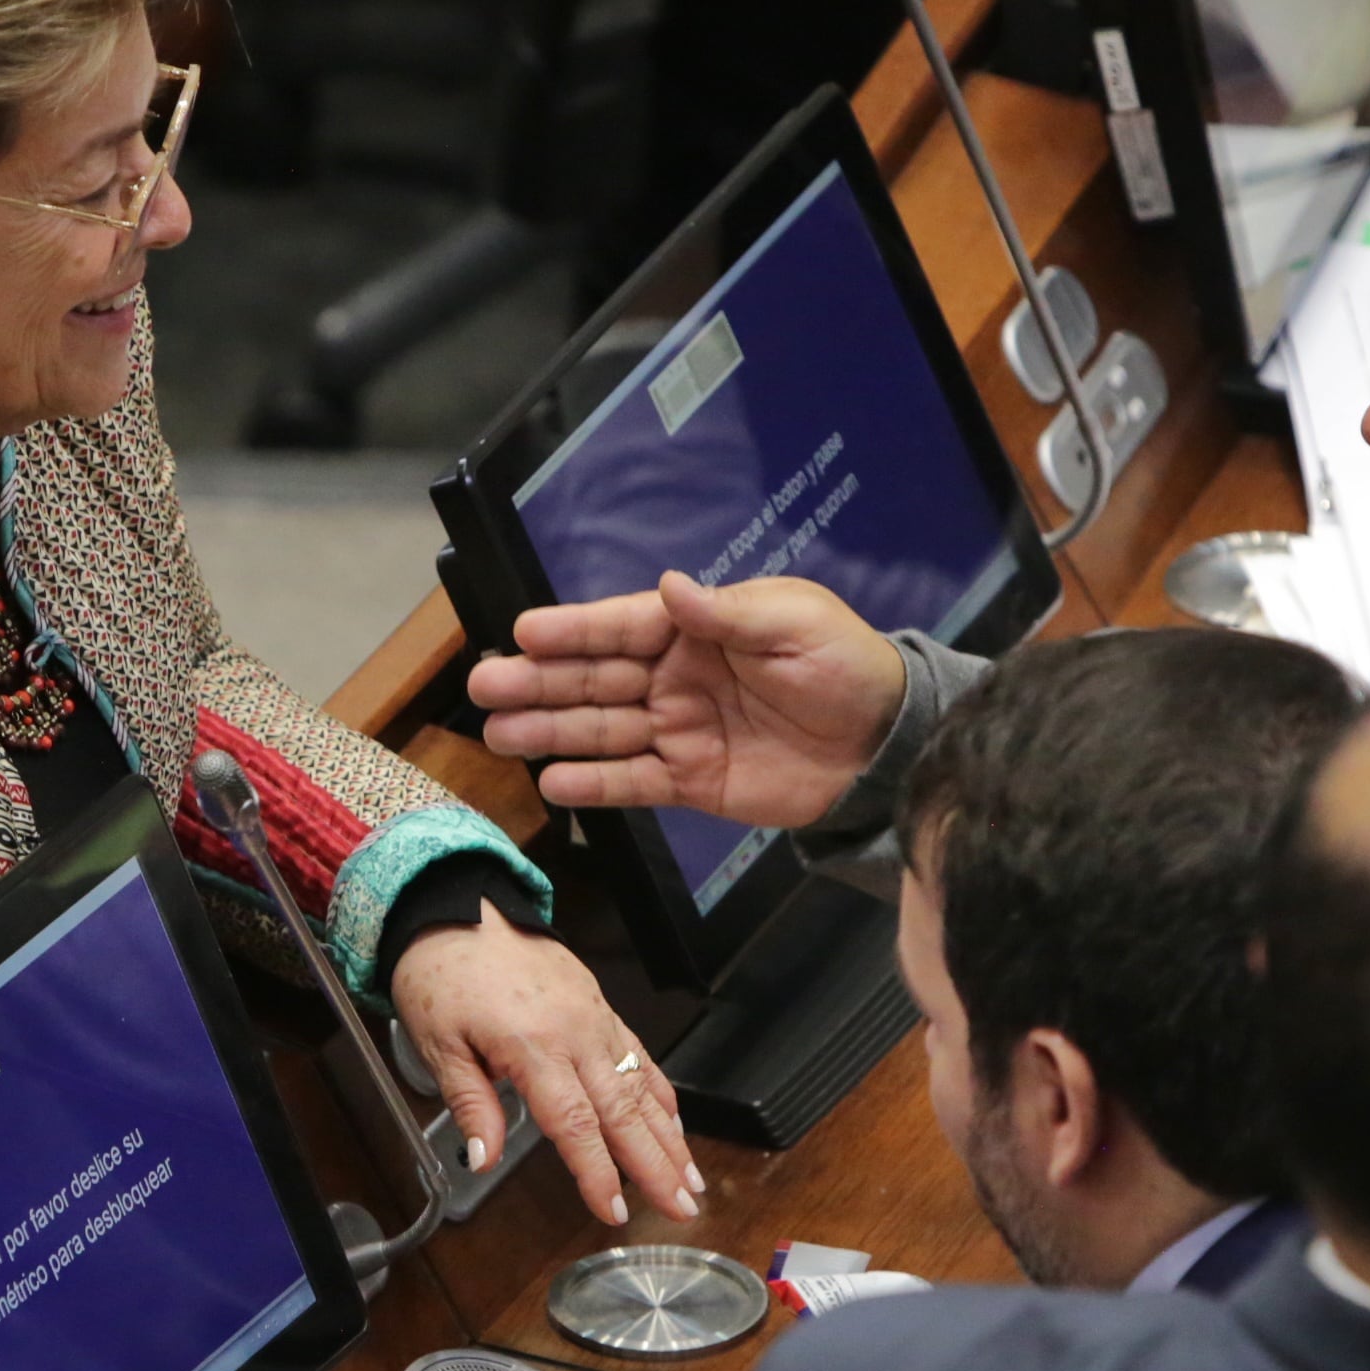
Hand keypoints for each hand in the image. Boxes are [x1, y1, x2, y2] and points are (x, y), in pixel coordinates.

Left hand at [392, 900, 700, 1224]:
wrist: (460, 909)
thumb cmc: (443, 973)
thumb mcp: (439, 1044)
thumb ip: (470, 1105)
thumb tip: (482, 1159)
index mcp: (533, 1046)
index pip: (575, 1124)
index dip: (597, 1173)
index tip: (614, 1212)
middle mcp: (575, 1033)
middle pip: (624, 1112)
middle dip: (656, 1166)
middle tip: (682, 1209)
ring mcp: (594, 1019)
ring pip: (641, 1087)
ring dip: (671, 1137)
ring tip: (692, 1178)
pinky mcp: (600, 1007)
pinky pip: (639, 1055)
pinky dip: (661, 1093)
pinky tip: (675, 1123)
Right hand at [470, 573, 908, 830]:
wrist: (885, 745)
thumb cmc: (845, 667)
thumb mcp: (793, 624)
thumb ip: (725, 613)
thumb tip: (669, 586)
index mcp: (698, 629)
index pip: (621, 626)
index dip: (571, 630)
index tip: (522, 632)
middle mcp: (677, 677)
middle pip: (595, 679)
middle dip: (539, 682)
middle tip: (484, 687)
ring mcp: (680, 730)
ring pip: (602, 729)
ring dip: (550, 732)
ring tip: (498, 736)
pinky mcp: (693, 781)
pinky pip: (633, 781)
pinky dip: (594, 783)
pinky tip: (551, 781)